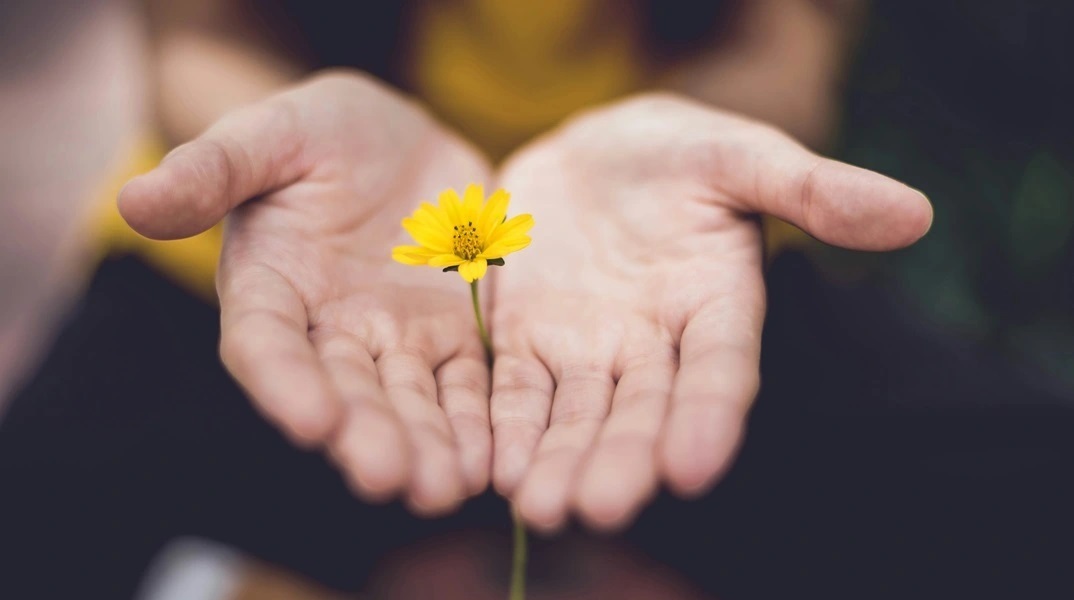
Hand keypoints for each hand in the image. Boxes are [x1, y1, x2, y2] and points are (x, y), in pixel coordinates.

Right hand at [119, 72, 493, 514]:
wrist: (397, 139)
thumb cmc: (319, 132)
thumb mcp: (270, 134)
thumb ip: (213, 168)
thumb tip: (133, 199)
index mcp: (271, 288)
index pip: (267, 345)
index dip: (285, 383)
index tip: (312, 421)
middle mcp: (329, 330)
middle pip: (345, 392)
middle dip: (366, 436)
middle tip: (390, 478)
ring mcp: (395, 339)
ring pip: (410, 401)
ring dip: (427, 446)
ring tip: (446, 488)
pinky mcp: (453, 335)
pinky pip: (467, 384)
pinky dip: (478, 422)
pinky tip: (493, 460)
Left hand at [489, 93, 931, 530]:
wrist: (593, 152)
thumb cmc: (679, 153)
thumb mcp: (740, 155)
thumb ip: (812, 188)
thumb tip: (914, 213)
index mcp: (717, 306)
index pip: (720, 371)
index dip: (709, 417)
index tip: (693, 467)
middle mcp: (655, 345)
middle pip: (641, 411)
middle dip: (622, 459)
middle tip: (600, 507)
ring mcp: (588, 349)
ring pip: (576, 415)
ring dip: (559, 461)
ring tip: (540, 507)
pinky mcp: (527, 341)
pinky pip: (515, 390)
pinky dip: (506, 427)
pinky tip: (493, 467)